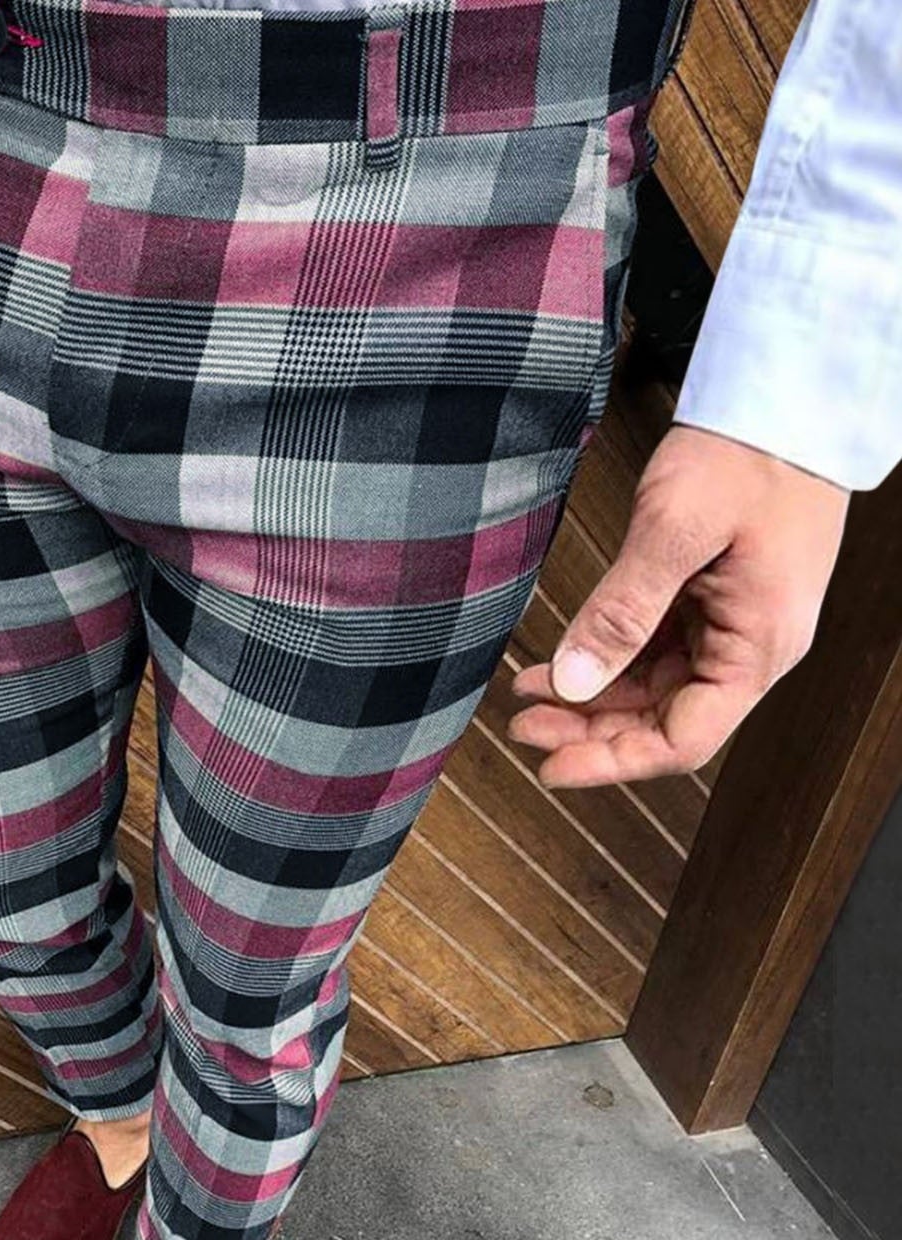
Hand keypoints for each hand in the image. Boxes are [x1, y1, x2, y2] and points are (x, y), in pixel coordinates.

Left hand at [507, 425, 847, 788]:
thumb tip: (571, 683)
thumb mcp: (675, 531)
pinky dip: (604, 660)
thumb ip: (621, 611)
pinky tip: (558, 662)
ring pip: (652, 689)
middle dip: (589, 732)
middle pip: (662, 720)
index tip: (550, 767)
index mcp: (758, 647)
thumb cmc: (750, 453)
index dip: (612, 762)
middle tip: (522, 725)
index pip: (683, 741)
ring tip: (528, 694)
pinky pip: (653, 651)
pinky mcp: (711, 602)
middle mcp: (749, 648)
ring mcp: (731, 626)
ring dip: (590, 698)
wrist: (790, 399)